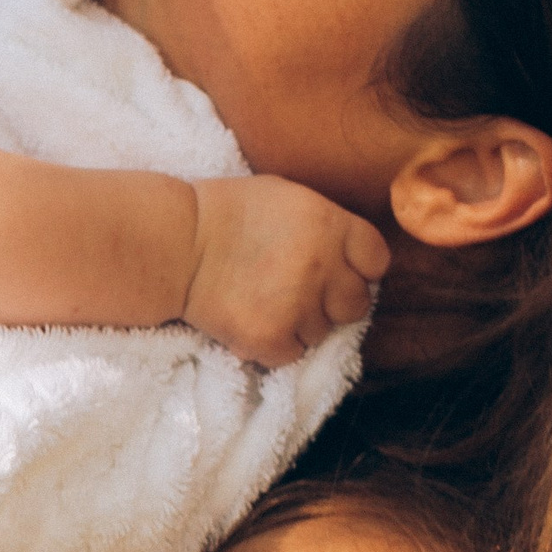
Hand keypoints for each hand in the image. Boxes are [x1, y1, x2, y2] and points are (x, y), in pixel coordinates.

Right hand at [182, 176, 390, 367]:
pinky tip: (254, 319)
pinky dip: (276, 344)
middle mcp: (322, 266)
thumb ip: (328, 225)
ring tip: (266, 301)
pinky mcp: (270, 338)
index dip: (358, 268)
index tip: (337, 270)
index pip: (376, 260)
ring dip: (301, 323)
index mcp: (330, 224)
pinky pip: (293, 353)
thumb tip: (353, 258)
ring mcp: (298, 305)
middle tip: (300, 292)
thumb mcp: (289, 197)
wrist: (175, 243)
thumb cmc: (229, 213)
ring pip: (323, 332)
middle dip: (333, 301)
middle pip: (356, 304)